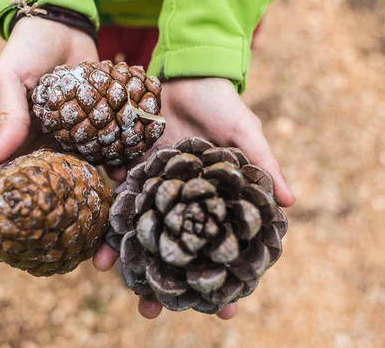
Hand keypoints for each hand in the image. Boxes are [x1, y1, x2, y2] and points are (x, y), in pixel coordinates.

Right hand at [0, 18, 97, 242]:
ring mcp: (71, 145)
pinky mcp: (98, 134)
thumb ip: (7, 114)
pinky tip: (124, 189)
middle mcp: (42, 150)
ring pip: (75, 185)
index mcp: (14, 140)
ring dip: (83, 211)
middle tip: (44, 257)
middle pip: (36, 195)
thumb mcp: (9, 77)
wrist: (68, 30)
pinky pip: (106, 161)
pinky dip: (114, 176)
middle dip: (37, 226)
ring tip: (93, 240)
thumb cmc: (29, 50)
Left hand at [94, 77, 295, 319]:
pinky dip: (105, 215)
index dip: (220, 278)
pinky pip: (116, 195)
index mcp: (210, 199)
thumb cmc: (222, 103)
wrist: (186, 72)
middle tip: (152, 312)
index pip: (216, 244)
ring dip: (124, 252)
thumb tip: (290, 203)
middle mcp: (180, 199)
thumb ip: (262, 165)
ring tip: (109, 275)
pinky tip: (94, 238)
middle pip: (171, 246)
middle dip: (161, 278)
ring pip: (138, 227)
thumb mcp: (245, 132)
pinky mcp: (130, 166)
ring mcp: (153, 185)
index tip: (223, 312)